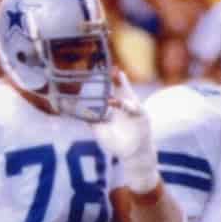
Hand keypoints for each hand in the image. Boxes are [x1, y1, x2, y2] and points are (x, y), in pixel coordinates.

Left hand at [94, 71, 157, 191]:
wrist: (132, 156)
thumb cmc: (117, 143)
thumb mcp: (100, 132)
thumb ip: (92, 122)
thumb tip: (77, 113)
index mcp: (116, 107)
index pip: (110, 91)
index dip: (105, 81)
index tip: (96, 70)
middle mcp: (126, 105)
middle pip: (120, 87)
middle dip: (115, 76)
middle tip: (109, 64)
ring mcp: (135, 110)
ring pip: (129, 93)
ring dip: (123, 83)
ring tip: (116, 72)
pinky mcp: (142, 117)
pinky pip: (134, 109)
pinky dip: (125, 105)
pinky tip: (116, 102)